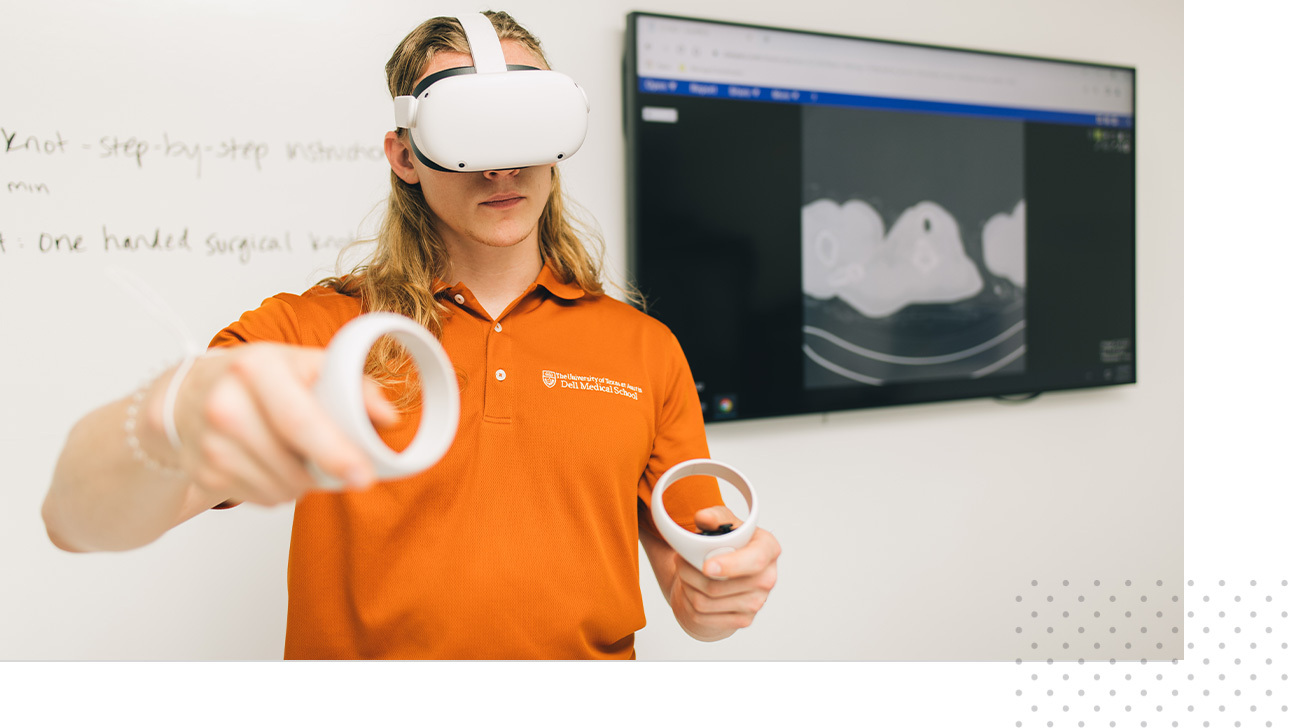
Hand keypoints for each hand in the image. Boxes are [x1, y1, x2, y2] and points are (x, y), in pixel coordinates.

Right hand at [144, 343, 398, 506]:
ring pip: (282, 489)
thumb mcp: (305, 365)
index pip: (300, 421)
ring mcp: (210, 444)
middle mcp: (225, 406)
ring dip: (301, 481)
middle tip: (332, 457)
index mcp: (256, 369)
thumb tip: (387, 417)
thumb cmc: (257, 377)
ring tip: (292, 451)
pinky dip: (278, 488)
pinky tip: (269, 462)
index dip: (335, 453)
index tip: (363, 476)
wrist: (189, 393)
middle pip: (293, 466)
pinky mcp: (203, 474)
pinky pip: (263, 499)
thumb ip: (355, 386)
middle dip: (324, 470)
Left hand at [665, 505, 780, 640]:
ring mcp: (757, 602)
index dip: (730, 565)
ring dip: (687, 586)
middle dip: (692, 574)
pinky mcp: (743, 620)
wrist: (729, 571)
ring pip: (707, 602)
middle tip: (679, 561)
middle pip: (721, 586)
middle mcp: (768, 578)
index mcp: (769, 549)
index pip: (754, 561)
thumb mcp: (724, 523)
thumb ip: (715, 517)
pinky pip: (705, 616)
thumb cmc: (730, 542)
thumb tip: (703, 518)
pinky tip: (692, 589)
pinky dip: (690, 602)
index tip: (706, 566)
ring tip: (683, 572)